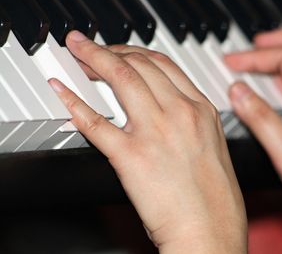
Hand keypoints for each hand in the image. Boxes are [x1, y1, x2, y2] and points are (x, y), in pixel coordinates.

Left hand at [49, 31, 246, 253]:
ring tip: (78, 56)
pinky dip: (75, 103)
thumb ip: (190, 121)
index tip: (122, 52)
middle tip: (93, 50)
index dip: (136, 52)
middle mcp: (181, 113)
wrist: (210, 231)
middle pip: (140, 64)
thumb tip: (165, 107)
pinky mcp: (132, 156)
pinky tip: (65, 92)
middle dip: (111, 50)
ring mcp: (156, 132)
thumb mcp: (211, 146)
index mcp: (202, 111)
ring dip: (93, 60)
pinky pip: (97, 122)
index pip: (164, 65)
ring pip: (121, 79)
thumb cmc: (215, 198)